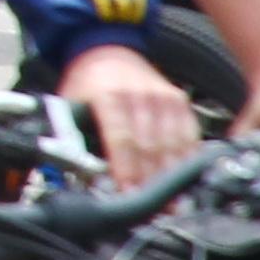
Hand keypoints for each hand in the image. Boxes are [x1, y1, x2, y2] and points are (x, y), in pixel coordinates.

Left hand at [55, 40, 207, 190]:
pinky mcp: (180, 101)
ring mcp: (164, 98)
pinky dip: (188, 160)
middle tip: (153, 211)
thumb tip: (80, 175)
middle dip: (151, 181)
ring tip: (172, 204)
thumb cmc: (88, 84)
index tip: (130, 193)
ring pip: (173, 144)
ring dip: (172, 177)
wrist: (107, 49)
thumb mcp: (70, 105)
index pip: (122, 139)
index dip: (126, 169)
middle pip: (150, 146)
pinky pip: (189, 136)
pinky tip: (187, 181)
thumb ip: (74, 138)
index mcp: (110, 96)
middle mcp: (141, 95)